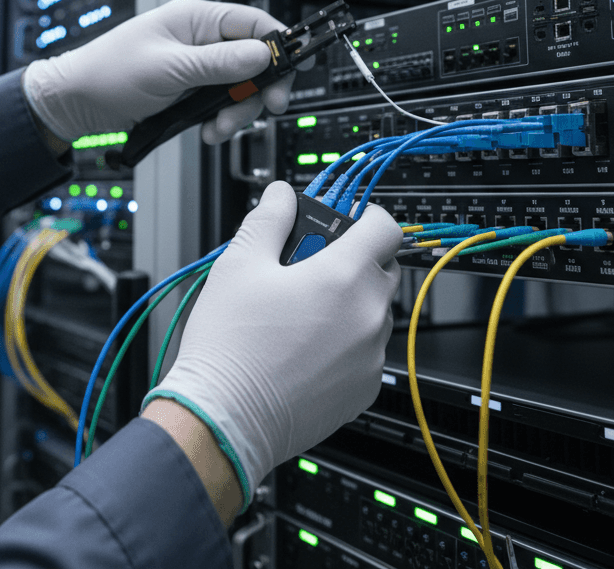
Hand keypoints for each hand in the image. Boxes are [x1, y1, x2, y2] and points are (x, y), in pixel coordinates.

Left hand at [22, 0, 295, 142]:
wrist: (76, 103)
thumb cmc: (109, 74)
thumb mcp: (170, 69)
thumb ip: (219, 63)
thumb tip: (262, 54)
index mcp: (196, 18)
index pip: (254, 23)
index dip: (279, 46)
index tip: (293, 70)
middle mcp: (200, 38)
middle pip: (253, 59)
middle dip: (258, 87)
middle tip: (264, 108)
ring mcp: (195, 65)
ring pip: (239, 86)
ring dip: (237, 110)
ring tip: (219, 129)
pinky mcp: (189, 89)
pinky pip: (220, 102)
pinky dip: (220, 119)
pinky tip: (209, 131)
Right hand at [143, 181, 401, 506]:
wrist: (226, 418)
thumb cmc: (231, 345)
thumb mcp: (240, 263)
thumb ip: (269, 218)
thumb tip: (281, 195)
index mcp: (345, 276)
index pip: (387, 226)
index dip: (366, 216)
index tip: (346, 221)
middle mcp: (369, 316)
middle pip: (382, 267)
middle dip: (352, 259)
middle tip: (307, 267)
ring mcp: (371, 357)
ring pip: (373, 310)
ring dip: (348, 301)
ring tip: (298, 311)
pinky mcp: (364, 390)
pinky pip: (366, 350)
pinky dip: (345, 341)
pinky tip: (303, 346)